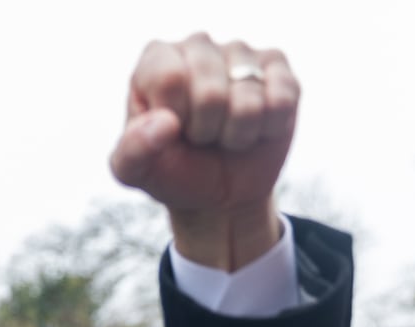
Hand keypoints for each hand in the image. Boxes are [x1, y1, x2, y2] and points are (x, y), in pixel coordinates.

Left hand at [110, 34, 296, 269]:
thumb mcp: (137, 171)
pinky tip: (255, 128)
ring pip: (248, 100)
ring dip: (237, 134)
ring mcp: (240, 52)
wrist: (217, 193)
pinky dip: (268, 129)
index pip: (170, 78)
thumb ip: (133, 151)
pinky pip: (282, 101)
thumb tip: (165, 124)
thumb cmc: (172, 172)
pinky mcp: (278, 68)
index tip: (172, 131)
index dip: (176, 119)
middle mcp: (198, 45)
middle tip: (201, 136)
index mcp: (157, 59)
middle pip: (211, 92)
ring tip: (225, 134)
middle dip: (207, 131)